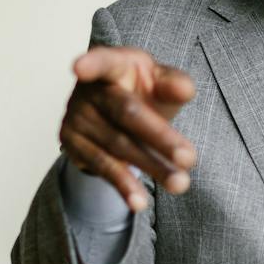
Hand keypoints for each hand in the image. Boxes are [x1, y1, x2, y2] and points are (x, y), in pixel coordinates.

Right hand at [58, 47, 197, 211]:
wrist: (112, 115)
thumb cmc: (141, 91)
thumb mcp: (159, 82)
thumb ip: (173, 83)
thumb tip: (185, 89)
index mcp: (111, 64)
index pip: (102, 61)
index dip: (91, 63)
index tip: (79, 68)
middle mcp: (88, 91)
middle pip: (125, 113)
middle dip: (159, 136)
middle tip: (189, 158)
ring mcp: (76, 118)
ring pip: (118, 145)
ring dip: (151, 166)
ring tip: (180, 184)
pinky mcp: (74, 146)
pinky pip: (103, 166)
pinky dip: (124, 185)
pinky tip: (140, 201)